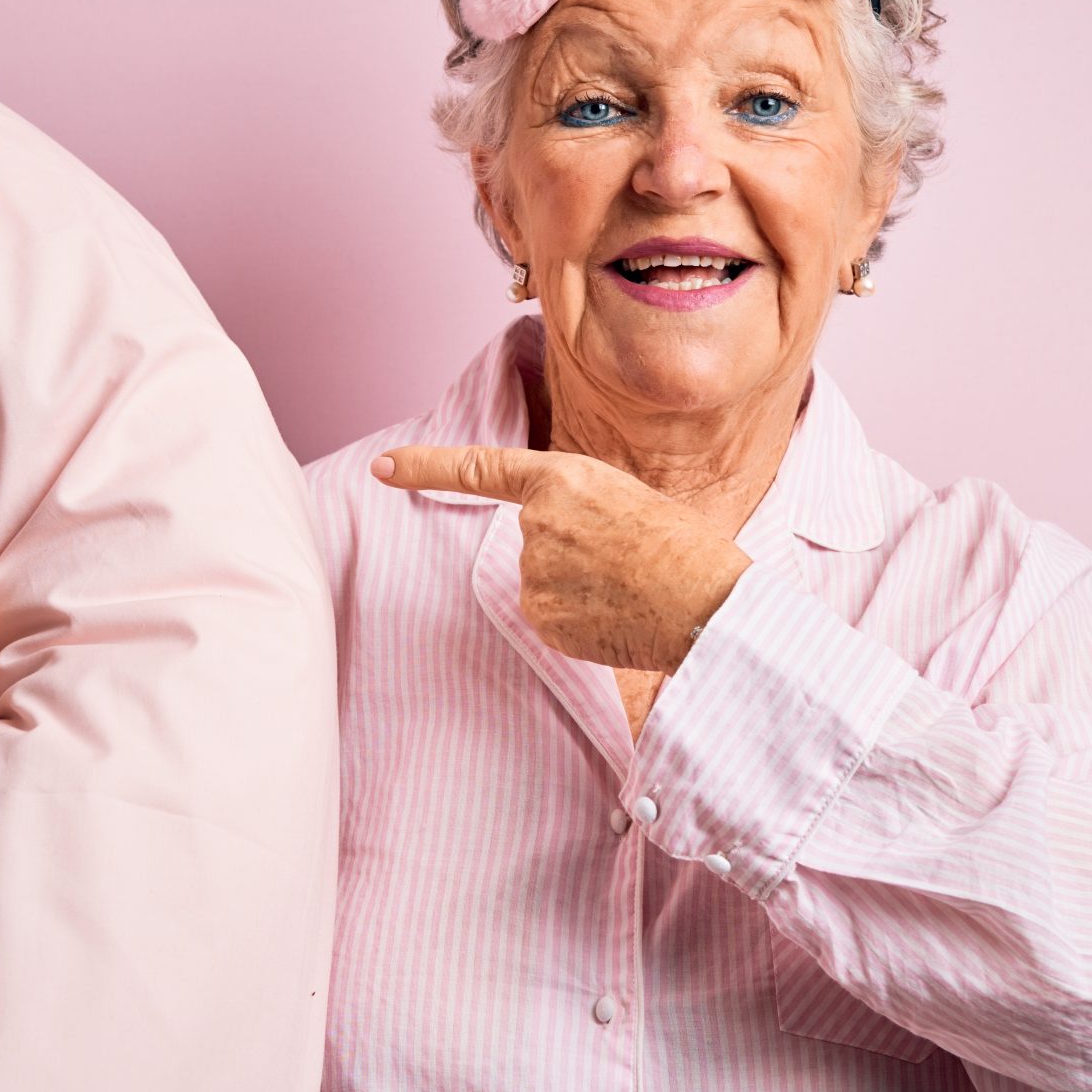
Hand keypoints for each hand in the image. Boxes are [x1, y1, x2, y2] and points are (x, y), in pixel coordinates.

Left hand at [374, 446, 750, 671]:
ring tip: (630, 590)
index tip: (383, 468)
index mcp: (564, 478)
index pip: (479, 468)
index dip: (426, 467)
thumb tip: (558, 552)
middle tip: (626, 562)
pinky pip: (551, 621)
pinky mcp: (542, 619)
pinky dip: (579, 624)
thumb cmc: (687, 549)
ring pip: (542, 584)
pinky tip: (617, 619)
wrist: (708, 603)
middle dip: (569, 555)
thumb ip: (579, 511)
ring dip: (577, 591)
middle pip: (531, 542)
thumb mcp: (630, 500)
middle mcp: (536, 523)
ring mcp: (534, 573)